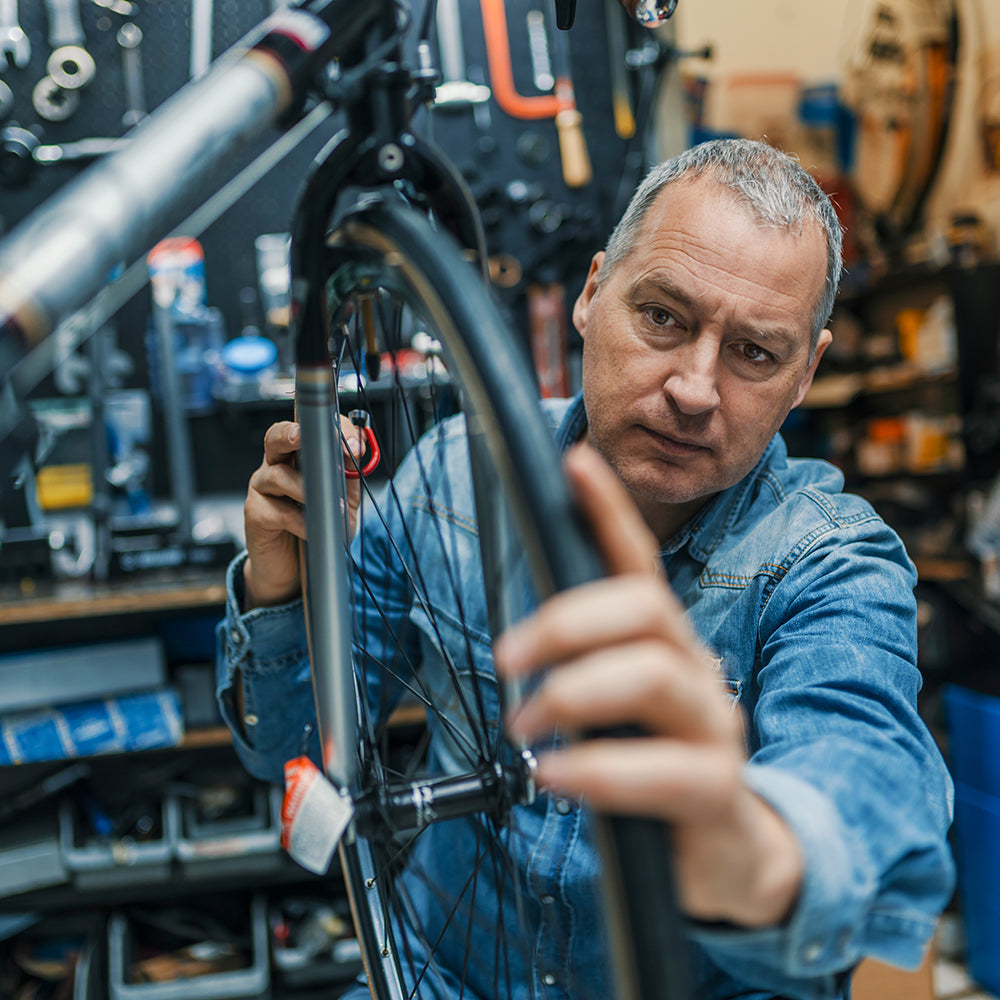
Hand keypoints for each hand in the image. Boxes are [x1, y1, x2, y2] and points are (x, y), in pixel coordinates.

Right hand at [243, 417, 364, 609]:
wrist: (292, 570)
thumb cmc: (316, 530)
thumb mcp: (341, 501)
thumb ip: (347, 477)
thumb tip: (357, 453)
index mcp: (296, 458)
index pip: (308, 430)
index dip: (331, 430)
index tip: (355, 444)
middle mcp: (275, 467)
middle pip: (275, 437)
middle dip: (292, 433)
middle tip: (307, 437)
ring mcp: (261, 489)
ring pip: (277, 475)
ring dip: (306, 489)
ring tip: (328, 506)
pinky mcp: (255, 514)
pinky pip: (278, 512)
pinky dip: (301, 521)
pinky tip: (314, 530)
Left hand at [493, 443, 801, 926]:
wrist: (727, 854)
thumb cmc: (656, 766)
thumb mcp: (616, 708)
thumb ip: (584, 671)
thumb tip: (519, 642)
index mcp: (664, 644)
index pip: (638, 565)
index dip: (609, 512)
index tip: (574, 463)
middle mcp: (695, 670)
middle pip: (644, 609)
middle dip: (567, 622)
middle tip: (508, 659)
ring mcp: (714, 727)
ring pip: (654, 677)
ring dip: (574, 694)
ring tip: (523, 727)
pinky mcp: (718, 791)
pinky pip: (664, 772)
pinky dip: (598, 769)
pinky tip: (554, 778)